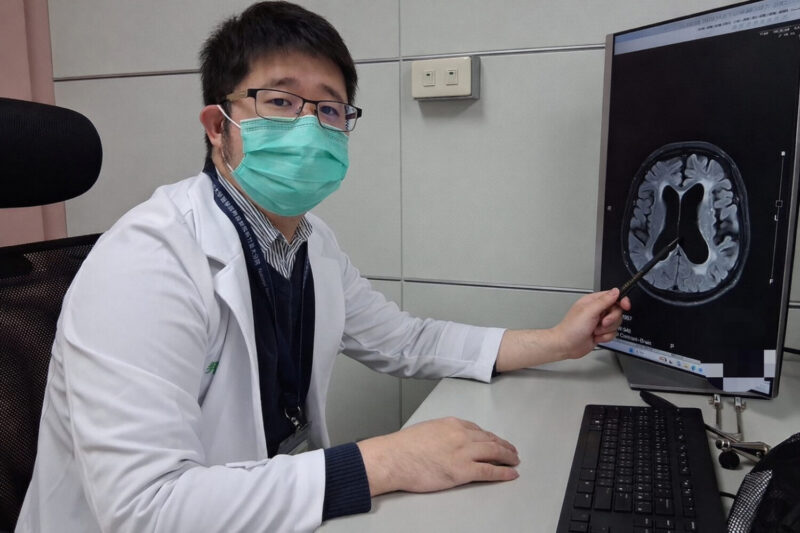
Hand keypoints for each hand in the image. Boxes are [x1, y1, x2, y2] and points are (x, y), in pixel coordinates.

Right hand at [356, 417, 519, 496]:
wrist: (394, 458)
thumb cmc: (403, 447)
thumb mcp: (427, 430)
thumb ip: (443, 434)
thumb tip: (448, 442)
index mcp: (452, 424)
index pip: (478, 430)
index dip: (491, 437)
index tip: (497, 441)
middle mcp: (462, 435)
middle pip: (490, 440)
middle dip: (504, 446)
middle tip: (512, 452)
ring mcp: (464, 452)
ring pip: (494, 453)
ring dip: (508, 457)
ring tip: (515, 462)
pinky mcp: (463, 470)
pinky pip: (490, 471)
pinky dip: (503, 473)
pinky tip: (511, 474)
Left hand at [551, 288, 630, 359]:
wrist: (566, 346)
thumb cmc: (571, 328)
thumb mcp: (589, 311)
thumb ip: (604, 301)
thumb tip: (616, 291)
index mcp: (593, 301)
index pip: (613, 296)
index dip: (621, 300)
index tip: (625, 305)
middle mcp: (597, 311)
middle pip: (617, 311)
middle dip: (611, 319)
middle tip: (602, 322)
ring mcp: (599, 322)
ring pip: (616, 323)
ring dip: (606, 330)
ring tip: (595, 330)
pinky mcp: (601, 333)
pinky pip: (612, 333)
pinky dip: (605, 337)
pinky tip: (595, 337)